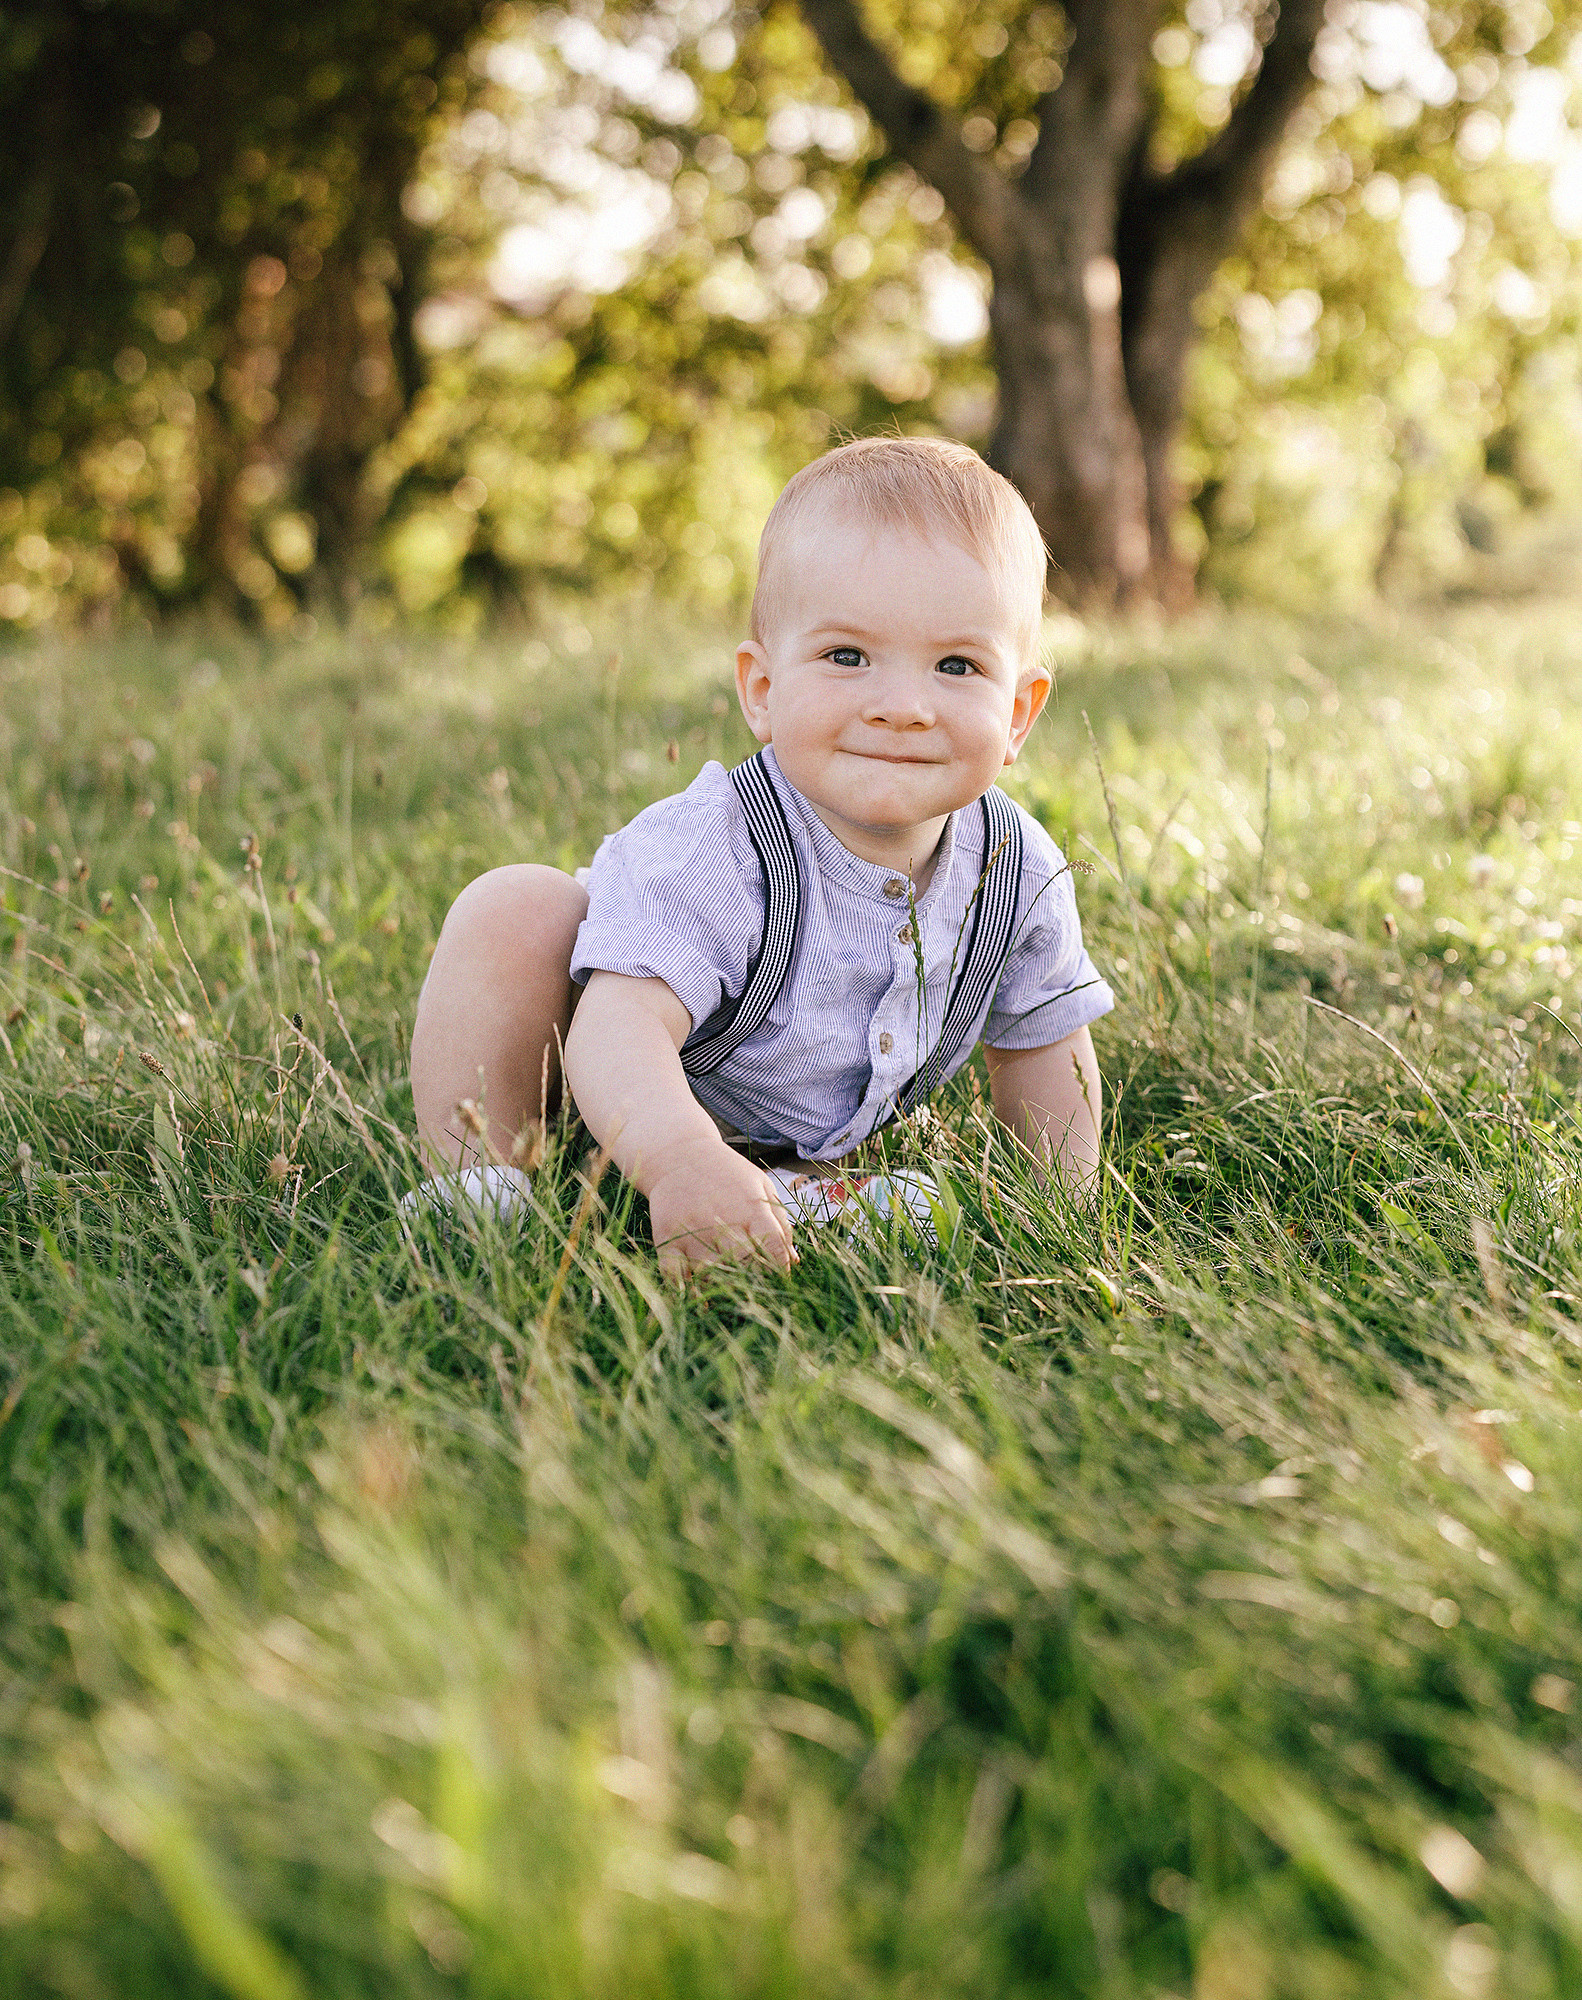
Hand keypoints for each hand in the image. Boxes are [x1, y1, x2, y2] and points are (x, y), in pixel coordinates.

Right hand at [646, 1138, 796, 1278]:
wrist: (678, 1155)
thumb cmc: (727, 1173)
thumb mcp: (760, 1185)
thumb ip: (779, 1222)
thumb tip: (794, 1261)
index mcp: (751, 1209)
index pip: (773, 1248)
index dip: (779, 1268)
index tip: (778, 1276)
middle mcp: (723, 1221)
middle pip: (744, 1266)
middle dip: (753, 1281)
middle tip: (755, 1286)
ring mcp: (693, 1231)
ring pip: (712, 1275)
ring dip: (722, 1286)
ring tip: (729, 1290)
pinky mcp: (668, 1238)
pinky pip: (676, 1276)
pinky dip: (686, 1291)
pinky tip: (697, 1296)